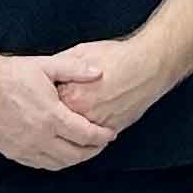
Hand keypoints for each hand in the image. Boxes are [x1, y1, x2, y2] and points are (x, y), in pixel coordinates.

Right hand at [0, 55, 115, 174]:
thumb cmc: (11, 74)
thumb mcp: (46, 66)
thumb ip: (74, 70)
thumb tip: (99, 72)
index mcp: (51, 116)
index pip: (86, 135)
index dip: (102, 136)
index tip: (110, 133)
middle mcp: (39, 137)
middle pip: (76, 154)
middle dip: (93, 150)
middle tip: (101, 143)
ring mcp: (25, 147)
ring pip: (59, 164)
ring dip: (75, 159)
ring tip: (83, 149)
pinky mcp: (13, 152)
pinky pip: (40, 165)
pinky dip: (55, 162)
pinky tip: (60, 152)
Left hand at [42, 36, 165, 140]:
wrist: (149, 66)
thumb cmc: (118, 57)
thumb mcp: (81, 53)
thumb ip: (60, 67)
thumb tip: (44, 75)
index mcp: (71, 96)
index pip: (46, 106)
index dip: (44, 100)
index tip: (42, 96)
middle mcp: (84, 115)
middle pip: (58, 124)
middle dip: (55, 116)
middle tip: (59, 105)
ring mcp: (99, 125)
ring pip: (75, 135)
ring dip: (71, 128)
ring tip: (74, 113)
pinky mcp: (112, 131)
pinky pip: (93, 139)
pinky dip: (88, 133)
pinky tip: (88, 120)